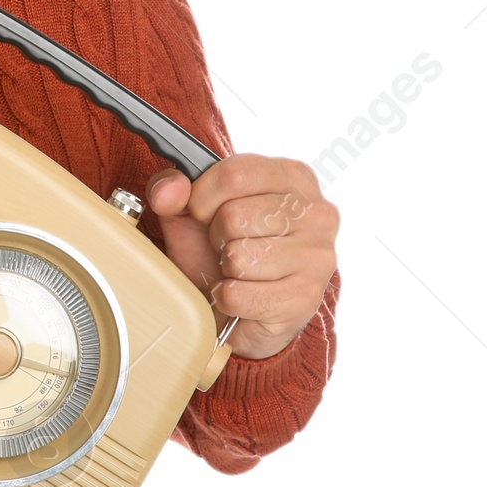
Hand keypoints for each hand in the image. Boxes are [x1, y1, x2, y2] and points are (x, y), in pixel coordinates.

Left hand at [146, 155, 337, 361]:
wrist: (239, 312)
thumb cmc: (220, 255)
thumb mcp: (190, 214)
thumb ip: (172, 190)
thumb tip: (168, 189)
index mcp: (293, 177)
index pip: (235, 174)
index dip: (203, 197)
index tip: (204, 214)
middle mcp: (317, 212)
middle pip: (234, 216)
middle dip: (217, 237)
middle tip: (229, 247)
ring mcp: (318, 257)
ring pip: (239, 256)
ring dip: (226, 270)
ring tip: (239, 271)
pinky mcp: (305, 299)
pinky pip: (238, 295)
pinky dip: (228, 299)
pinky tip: (244, 297)